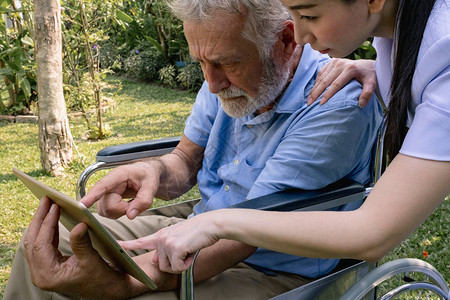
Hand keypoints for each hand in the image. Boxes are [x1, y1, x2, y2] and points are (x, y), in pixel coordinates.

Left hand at [24, 197, 141, 298]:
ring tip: (48, 205)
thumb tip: (79, 224)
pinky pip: (42, 244)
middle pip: (32, 242)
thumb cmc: (100, 278)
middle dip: (39, 219)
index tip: (53, 207)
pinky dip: (47, 230)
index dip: (46, 223)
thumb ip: (81, 242)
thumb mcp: (91, 259)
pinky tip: (52, 218)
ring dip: (41, 223)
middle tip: (46, 200)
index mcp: (48, 276)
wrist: (107, 289)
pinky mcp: (48, 266)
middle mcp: (41, 275)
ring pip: (34, 242)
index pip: (40, 245)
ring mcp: (43, 271)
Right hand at [81, 161, 161, 218]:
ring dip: (120, 211)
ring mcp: (105, 193)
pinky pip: (107, 213)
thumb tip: (130, 216)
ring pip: (105, 211)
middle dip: (122, 209)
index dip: (91, 196)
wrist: (146, 173)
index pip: (102, 186)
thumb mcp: (152, 185)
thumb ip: (144, 200)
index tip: (81, 205)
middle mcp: (108, 184)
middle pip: (107, 206)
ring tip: (131, 202)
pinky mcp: (105, 200)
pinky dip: (118, 213)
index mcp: (118, 175)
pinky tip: (126, 205)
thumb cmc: (148, 175)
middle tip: (136, 203)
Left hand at [119, 212, 220, 273]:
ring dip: (181, 263)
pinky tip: (191, 250)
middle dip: (174, 263)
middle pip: (160, 264)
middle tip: (185, 250)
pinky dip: (187, 263)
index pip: (141, 241)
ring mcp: (166, 242)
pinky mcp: (174, 248)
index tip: (116, 245)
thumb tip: (153, 260)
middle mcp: (161, 238)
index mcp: (161, 234)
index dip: (127, 245)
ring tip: (189, 249)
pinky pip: (178, 267)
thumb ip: (163, 249)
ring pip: (169, 267)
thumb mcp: (177, 239)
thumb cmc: (197, 232)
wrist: (210, 225)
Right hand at [307, 58, 376, 106]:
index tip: (321, 103)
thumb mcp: (372, 84)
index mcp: (350, 69)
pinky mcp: (331, 61)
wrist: (367, 65)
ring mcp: (335, 62)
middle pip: (325, 81)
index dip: (328, 94)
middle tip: (309, 103)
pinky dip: (316, 82)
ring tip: (308, 99)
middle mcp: (341, 64)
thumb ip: (367, 94)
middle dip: (316, 93)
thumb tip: (360, 104)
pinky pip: (321, 72)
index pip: (336, 84)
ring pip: (321, 77)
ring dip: (314, 88)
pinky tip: (313, 90)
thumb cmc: (369, 76)